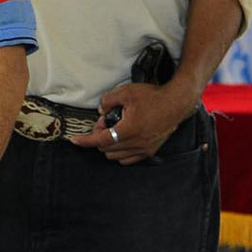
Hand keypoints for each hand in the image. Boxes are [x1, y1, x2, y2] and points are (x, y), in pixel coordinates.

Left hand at [69, 80, 195, 164]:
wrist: (176, 103)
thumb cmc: (154, 97)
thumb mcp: (127, 92)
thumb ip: (109, 100)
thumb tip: (100, 110)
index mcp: (128, 130)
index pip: (100, 141)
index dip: (85, 141)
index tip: (74, 140)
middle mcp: (136, 143)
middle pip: (106, 149)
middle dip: (100, 137)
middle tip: (105, 122)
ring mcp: (143, 149)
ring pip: (116, 156)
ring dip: (109, 146)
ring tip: (115, 129)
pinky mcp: (150, 151)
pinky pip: (128, 159)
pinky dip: (120, 152)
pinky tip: (122, 139)